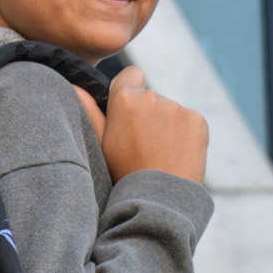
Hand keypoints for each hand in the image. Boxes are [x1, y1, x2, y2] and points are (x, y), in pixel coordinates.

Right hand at [73, 66, 207, 183]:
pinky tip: (176, 154)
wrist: (159, 199)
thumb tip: (74, 85)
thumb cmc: (123, 172)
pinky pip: (189, 121)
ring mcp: (178, 108)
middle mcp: (153, 96)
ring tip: (159, 153)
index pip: (132, 73)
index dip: (130, 90)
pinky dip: (185, 134)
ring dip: (166, 125)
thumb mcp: (100, 143)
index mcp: (125, 98)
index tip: (129, 112)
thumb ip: (90, 111)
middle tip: (143, 144)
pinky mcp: (198, 120)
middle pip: (151, 97)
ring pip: (170, 111)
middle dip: (148, 113)